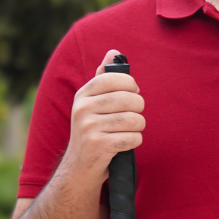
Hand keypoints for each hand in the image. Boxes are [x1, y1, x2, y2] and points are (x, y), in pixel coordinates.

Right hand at [58, 48, 144, 182]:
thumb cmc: (93, 129)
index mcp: (82, 95)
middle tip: (134, 115)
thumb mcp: (93, 103)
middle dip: (139, 108)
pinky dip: (135, 141)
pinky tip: (126, 143)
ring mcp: (88, 128)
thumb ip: (103, 78)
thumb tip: (113, 52)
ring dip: (138, 127)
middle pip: (128, 99)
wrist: (79, 166)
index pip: (114, 78)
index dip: (130, 85)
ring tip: (130, 130)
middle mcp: (82, 109)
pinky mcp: (98, 146)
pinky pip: (132, 138)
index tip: (133, 92)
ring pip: (134, 120)